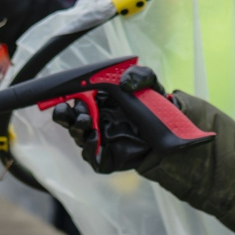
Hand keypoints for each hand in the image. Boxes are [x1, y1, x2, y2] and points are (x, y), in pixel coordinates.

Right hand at [51, 66, 170, 173]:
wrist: (170, 133)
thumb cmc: (153, 106)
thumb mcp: (150, 84)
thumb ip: (140, 75)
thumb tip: (124, 83)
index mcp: (97, 101)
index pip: (73, 98)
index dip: (64, 95)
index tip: (64, 91)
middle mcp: (94, 120)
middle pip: (69, 119)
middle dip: (66, 114)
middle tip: (76, 108)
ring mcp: (100, 141)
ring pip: (78, 137)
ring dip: (78, 128)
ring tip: (86, 121)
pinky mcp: (108, 159)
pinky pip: (92, 157)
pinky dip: (89, 148)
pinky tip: (95, 137)